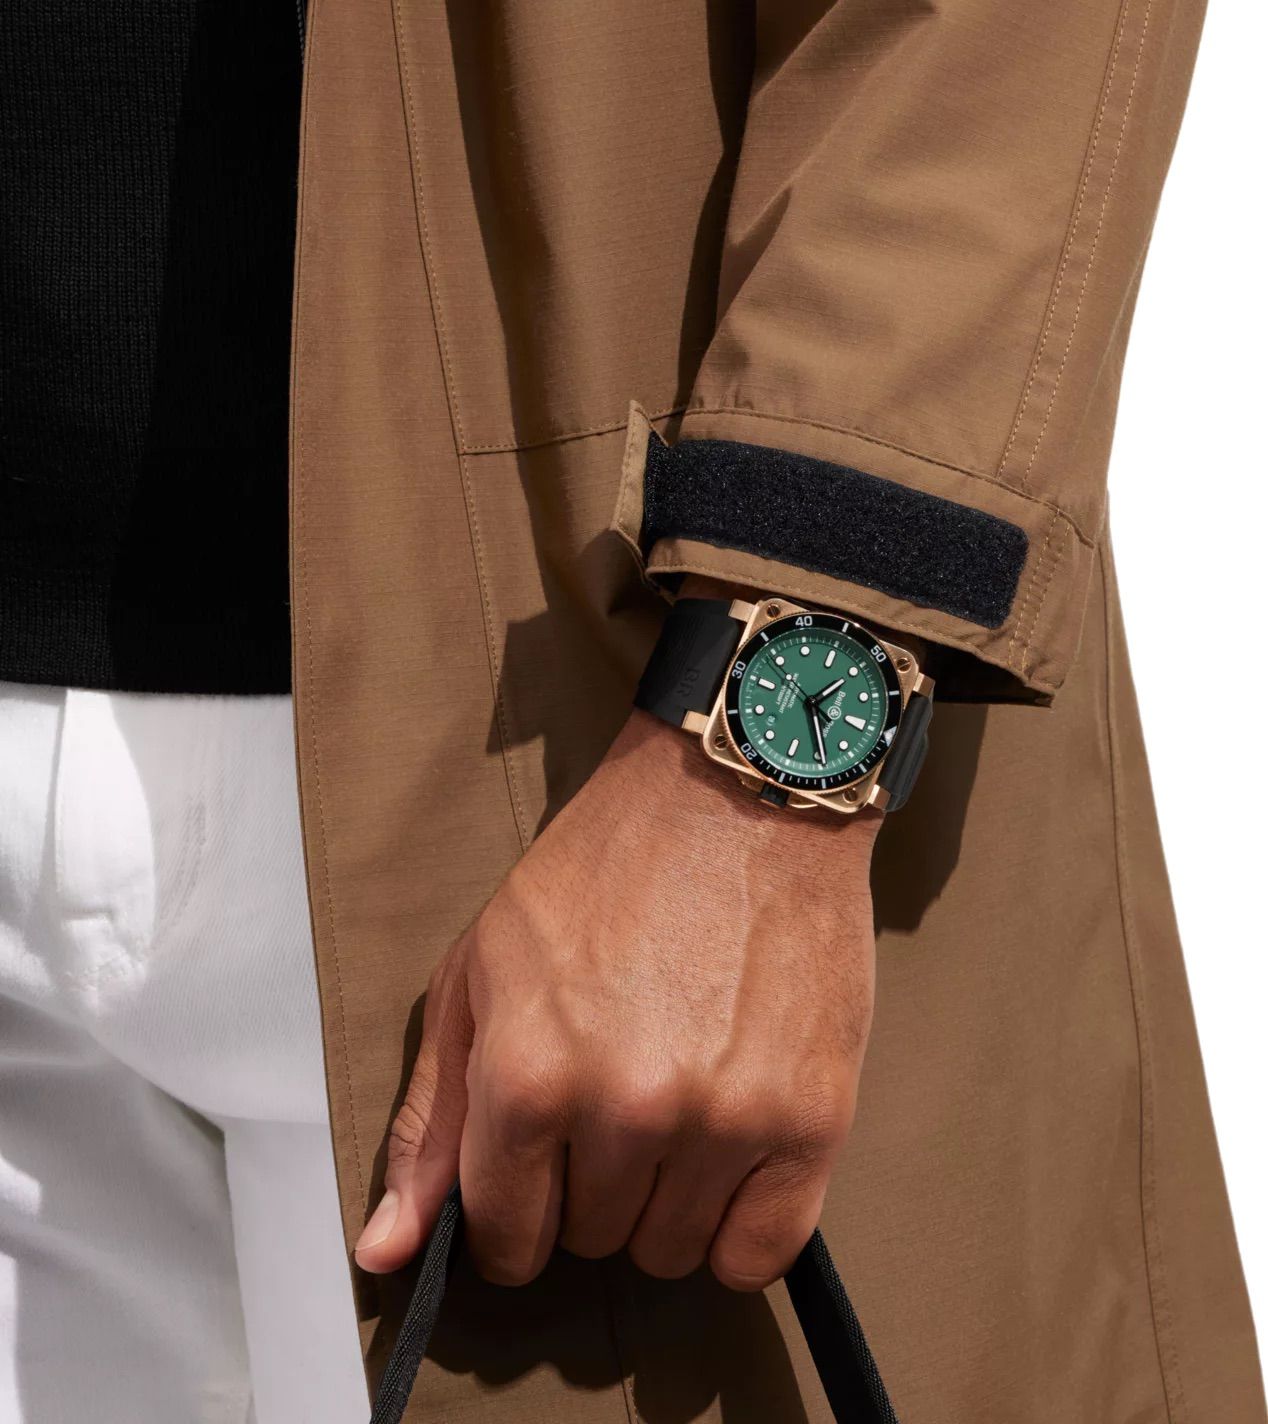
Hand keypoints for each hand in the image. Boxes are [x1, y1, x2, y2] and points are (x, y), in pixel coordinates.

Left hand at [354, 713, 880, 1292]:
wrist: (734, 797)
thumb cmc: (599, 873)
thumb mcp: (479, 971)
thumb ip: (432, 1119)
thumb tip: (385, 1255)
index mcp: (530, 1073)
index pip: (503, 1234)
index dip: (511, 1210)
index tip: (534, 1174)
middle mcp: (628, 1109)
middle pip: (590, 1242)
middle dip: (587, 1188)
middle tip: (611, 1095)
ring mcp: (727, 1120)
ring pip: (671, 1252)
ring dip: (662, 1201)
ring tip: (673, 1102)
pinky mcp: (813, 1118)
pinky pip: (761, 1255)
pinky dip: (739, 1225)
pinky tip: (726, 1153)